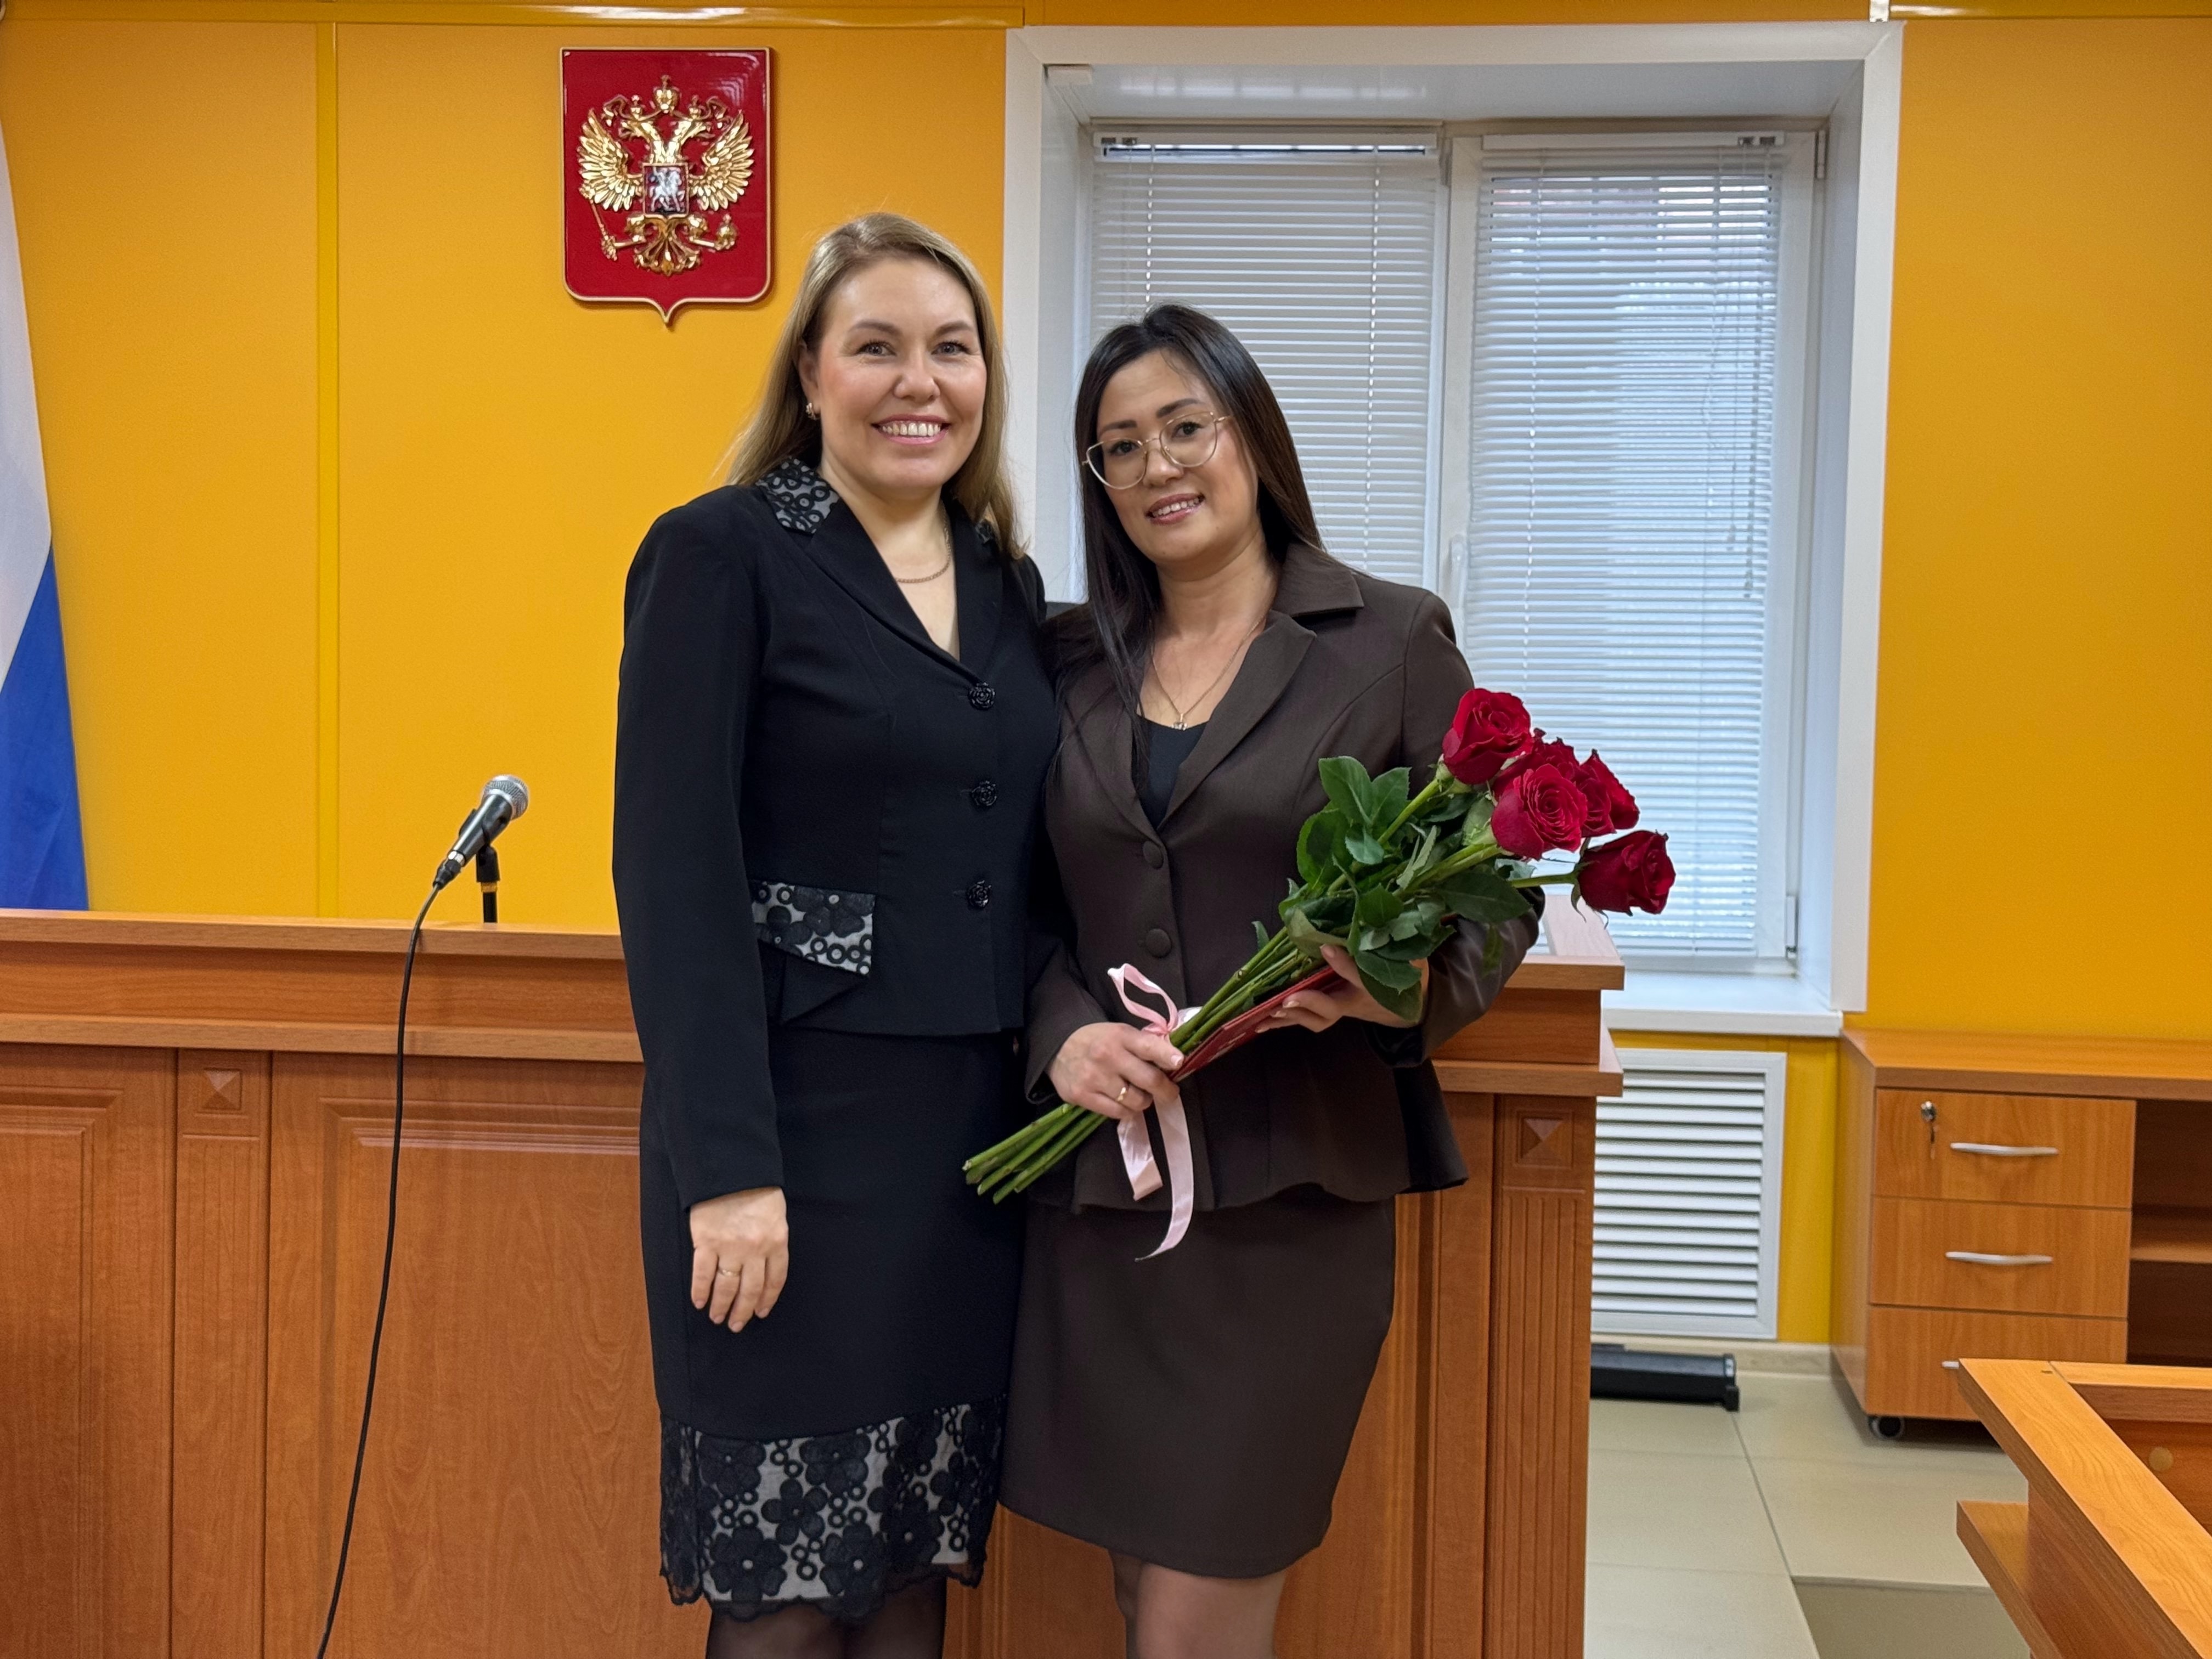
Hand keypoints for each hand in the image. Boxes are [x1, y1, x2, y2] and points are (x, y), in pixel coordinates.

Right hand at [689, 1186, 788, 1332]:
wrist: (731, 1168)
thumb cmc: (756, 1188)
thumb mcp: (775, 1214)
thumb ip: (771, 1240)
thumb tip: (763, 1267)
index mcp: (776, 1241)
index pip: (775, 1280)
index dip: (767, 1299)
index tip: (760, 1313)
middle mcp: (755, 1249)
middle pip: (750, 1290)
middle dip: (743, 1311)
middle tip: (736, 1325)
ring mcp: (730, 1247)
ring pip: (726, 1287)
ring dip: (721, 1306)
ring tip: (716, 1317)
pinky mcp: (706, 1242)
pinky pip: (703, 1274)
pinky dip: (700, 1291)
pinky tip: (699, 1302)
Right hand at [1048, 1022, 1183, 1121]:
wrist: (1058, 1047)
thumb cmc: (1097, 1040)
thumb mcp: (1120, 1033)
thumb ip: (1144, 1044)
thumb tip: (1174, 1060)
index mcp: (1120, 1036)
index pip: (1149, 1046)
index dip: (1167, 1055)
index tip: (1179, 1062)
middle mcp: (1108, 1056)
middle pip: (1149, 1080)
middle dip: (1166, 1090)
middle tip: (1170, 1093)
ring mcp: (1094, 1078)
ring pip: (1136, 1101)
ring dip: (1144, 1101)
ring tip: (1139, 1095)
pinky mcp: (1083, 1096)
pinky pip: (1118, 1113)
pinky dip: (1127, 1111)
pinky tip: (1123, 1103)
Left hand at [1260, 944, 1425, 1034]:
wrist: (1408, 1008)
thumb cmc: (1404, 978)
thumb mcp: (1408, 961)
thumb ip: (1397, 944)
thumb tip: (1386, 919)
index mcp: (1374, 986)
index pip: (1359, 976)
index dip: (1344, 964)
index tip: (1327, 948)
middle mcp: (1354, 1002)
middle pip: (1331, 1009)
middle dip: (1310, 1004)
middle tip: (1289, 999)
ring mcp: (1339, 1010)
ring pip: (1315, 1019)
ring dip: (1290, 1017)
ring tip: (1267, 1013)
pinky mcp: (1328, 1013)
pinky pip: (1305, 1020)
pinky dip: (1283, 1023)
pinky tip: (1261, 1023)